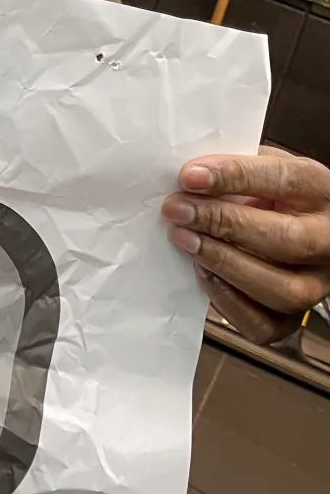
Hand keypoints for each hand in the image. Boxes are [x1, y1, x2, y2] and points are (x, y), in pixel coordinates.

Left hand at [162, 147, 329, 344]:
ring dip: (224, 263)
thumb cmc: (270, 196)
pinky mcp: (293, 317)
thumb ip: (235, 168)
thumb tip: (191, 178)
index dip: (234, 176)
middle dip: (225, 223)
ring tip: (185, 239)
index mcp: (321, 192)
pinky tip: (202, 271)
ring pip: (282, 289)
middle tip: (179, 209)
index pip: (285, 181)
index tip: (191, 177)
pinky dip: (227, 300)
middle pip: (288, 239)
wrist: (291, 230)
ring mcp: (316, 284)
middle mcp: (328, 241)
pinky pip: (265, 325)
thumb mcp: (262, 169)